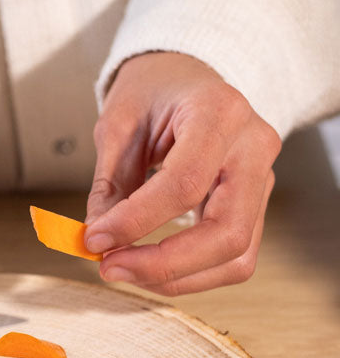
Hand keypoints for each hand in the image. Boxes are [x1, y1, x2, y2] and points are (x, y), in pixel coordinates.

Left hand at [85, 52, 280, 295]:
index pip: (184, 183)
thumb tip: (97, 240)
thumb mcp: (119, 125)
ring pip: (235, 257)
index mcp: (219, 113)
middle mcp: (254, 148)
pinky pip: (232, 261)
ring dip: (175, 279)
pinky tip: (150, 268)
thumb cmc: (155, 93)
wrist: (188, 79)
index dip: (136, 221)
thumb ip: (109, 185)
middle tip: (109, 267)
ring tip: (125, 270)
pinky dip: (188, 276)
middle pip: (226, 232)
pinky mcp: (254, 208)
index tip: (94, 240)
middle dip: (163, 264)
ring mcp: (262, 181)